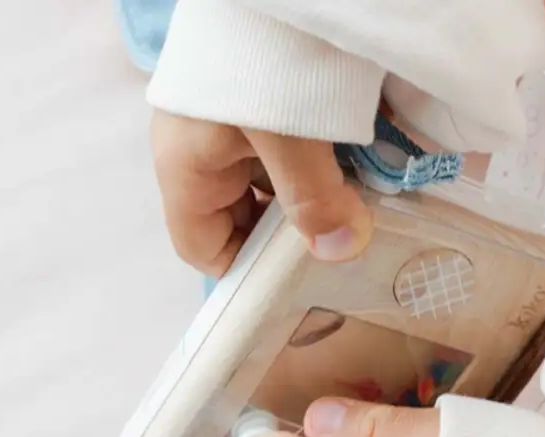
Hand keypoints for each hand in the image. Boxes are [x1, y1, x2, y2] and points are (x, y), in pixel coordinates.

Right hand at [150, 112, 372, 275]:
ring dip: (313, 197)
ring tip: (357, 201)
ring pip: (271, 186)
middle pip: (243, 219)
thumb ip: (314, 196)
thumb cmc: (262, 50)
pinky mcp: (259, 102)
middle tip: (341, 238)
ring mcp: (230, 125)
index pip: (203, 247)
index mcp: (188, 167)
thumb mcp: (288, 129)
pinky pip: (286, 151)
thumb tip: (343, 251)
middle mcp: (201, 151)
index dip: (245, 271)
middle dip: (292, 233)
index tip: (297, 277)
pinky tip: (354, 163)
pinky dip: (318, 164)